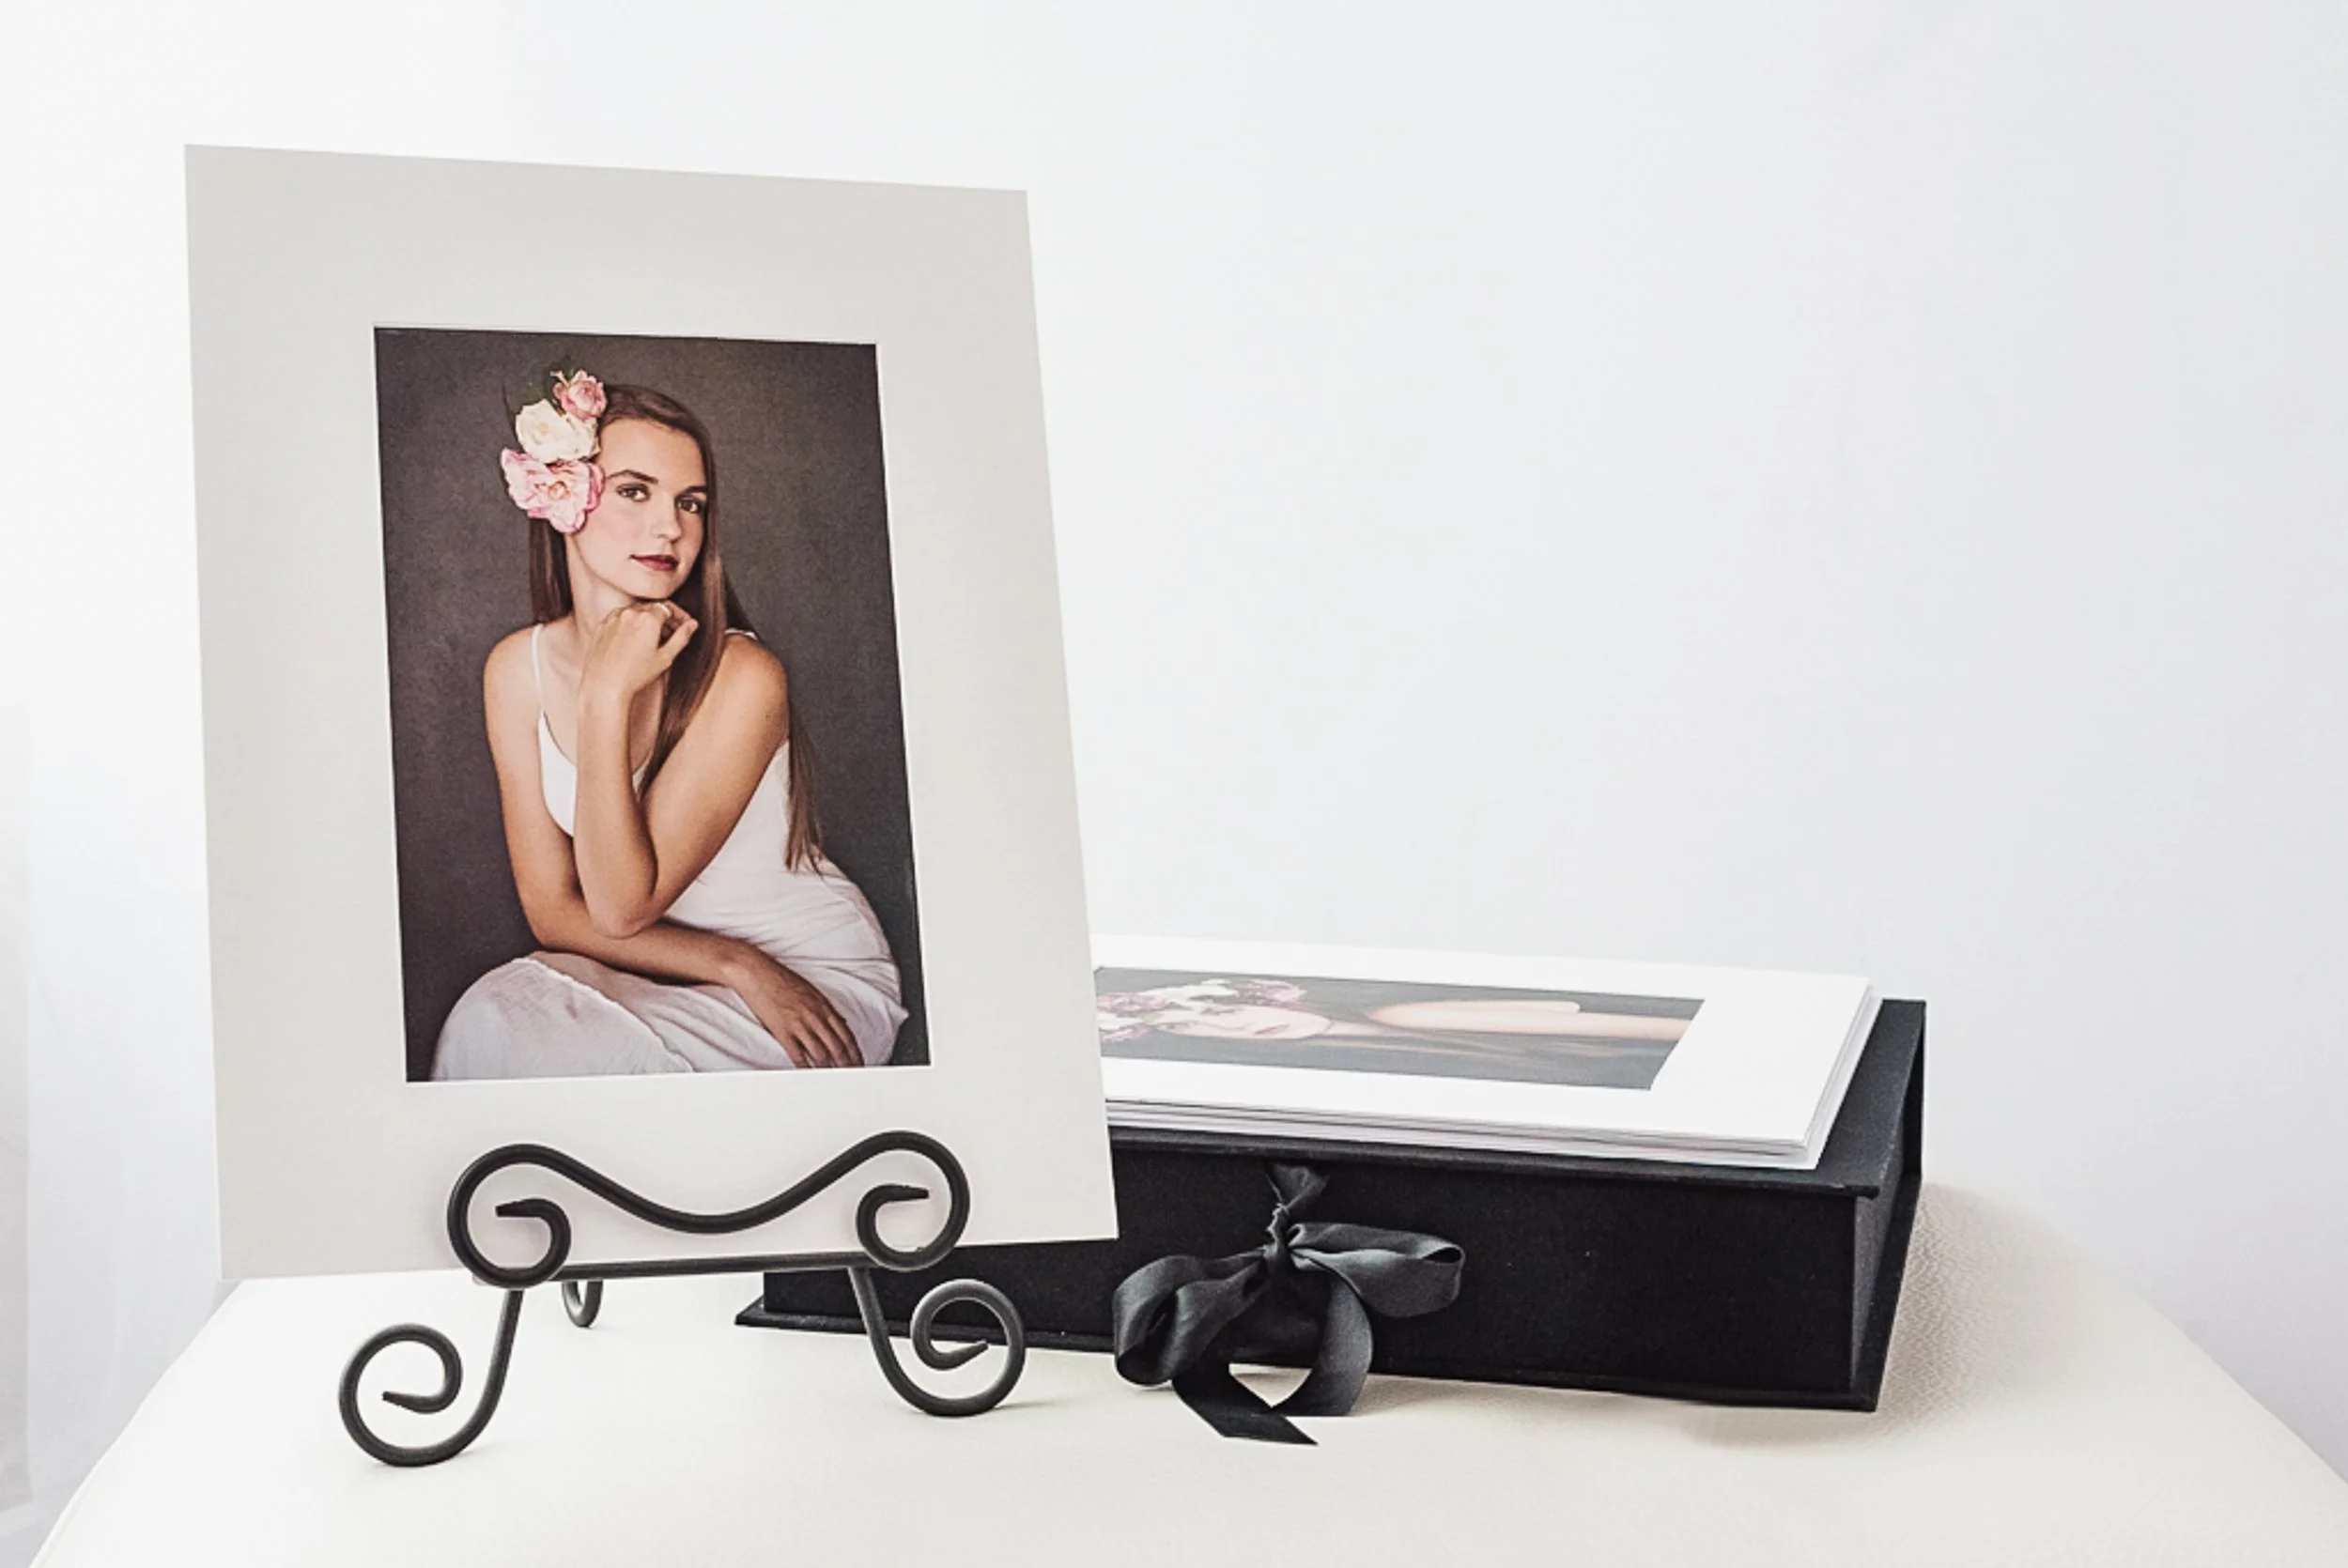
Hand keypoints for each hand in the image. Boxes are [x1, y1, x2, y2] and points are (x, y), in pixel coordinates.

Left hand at [581, 600, 696, 708]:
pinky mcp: (601, 626)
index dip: (678, 616)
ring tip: (652, 639)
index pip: (667, 608)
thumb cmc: (635, 675)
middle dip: (663, 618)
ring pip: (634, 612)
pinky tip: (633, 640)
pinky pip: (619, 618)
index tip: (683, 624)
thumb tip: (692, 624)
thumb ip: (681, 637)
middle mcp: (630, 613)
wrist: (605, 686)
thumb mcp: (665, 658)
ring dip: (646, 620)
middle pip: (651, 608)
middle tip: (672, 633)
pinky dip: (629, 623)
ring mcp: (613, 619)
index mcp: (648, 619)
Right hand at [723, 949, 860, 1068]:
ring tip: (835, 1079)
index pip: (846, 1034)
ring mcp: (799, 1024)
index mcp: (823, 1006)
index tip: (860, 1062)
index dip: (855, 1051)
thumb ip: (826, 1009)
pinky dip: (806, 1067)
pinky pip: (798, 1054)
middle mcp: (815, 1016)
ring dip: (829, 1069)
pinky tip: (810, 1074)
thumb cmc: (782, 979)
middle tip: (853, 1076)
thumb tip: (840, 1022)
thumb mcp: (811, 991)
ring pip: (820, 1053)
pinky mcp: (783, 1031)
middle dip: (847, 1064)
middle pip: (837, 1046)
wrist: (757, 973)